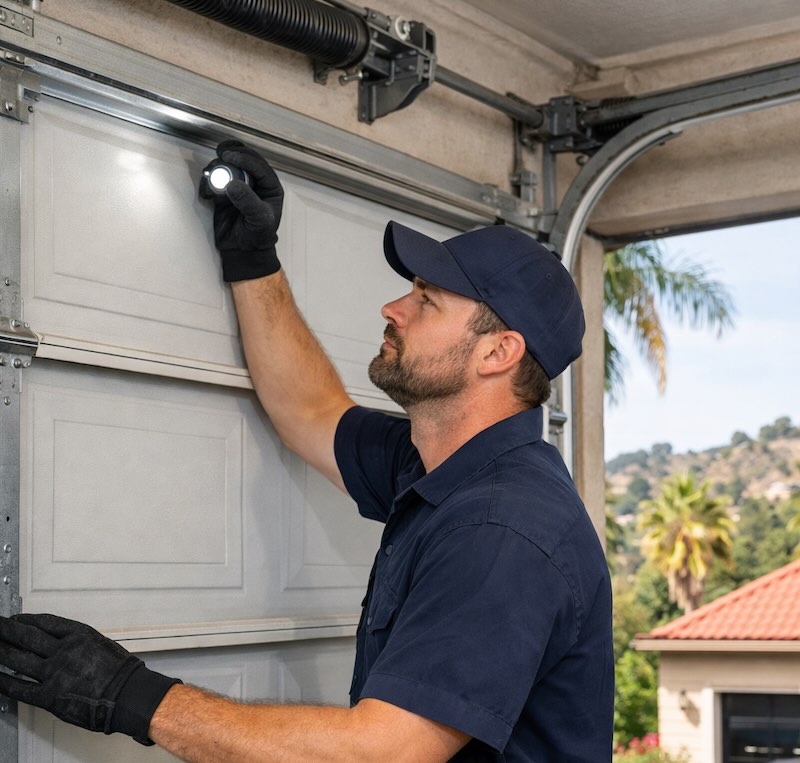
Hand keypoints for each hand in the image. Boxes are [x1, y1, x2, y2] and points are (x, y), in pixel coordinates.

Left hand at [0, 613, 179, 744]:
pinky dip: (4, 682)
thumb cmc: (121, 671)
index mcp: (78, 635)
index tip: (15, 618)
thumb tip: (60, 646)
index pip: (44, 622)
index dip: (26, 619)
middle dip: (6, 630)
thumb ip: (78, 644)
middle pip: (26, 637)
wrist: (128, 693)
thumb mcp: (101, 644)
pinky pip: (20, 688)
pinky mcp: (49, 696)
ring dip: (0, 651)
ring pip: (18, 659)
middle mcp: (63, 650)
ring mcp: (54, 673)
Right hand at [200, 140, 284, 281]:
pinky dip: (208, 182)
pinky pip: (215, 180)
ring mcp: (239, 186)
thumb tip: (232, 184)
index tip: (230, 157)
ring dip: (218, 168)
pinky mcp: (224, 193)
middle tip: (221, 155)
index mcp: (270, 187)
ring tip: (213, 178)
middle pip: (243, 159)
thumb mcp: (258, 219)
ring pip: (227, 167)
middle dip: (232, 154)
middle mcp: (255, 183)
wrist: (243, 251)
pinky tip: (207, 194)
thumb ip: (248, 201)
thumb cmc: (258, 237)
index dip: (245, 159)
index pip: (259, 166)